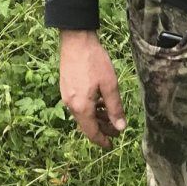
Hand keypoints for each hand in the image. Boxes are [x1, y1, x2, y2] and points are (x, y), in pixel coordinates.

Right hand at [58, 29, 125, 148]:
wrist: (76, 40)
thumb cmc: (94, 61)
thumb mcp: (110, 85)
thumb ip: (115, 108)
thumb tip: (121, 127)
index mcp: (82, 107)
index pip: (91, 132)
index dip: (102, 140)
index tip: (111, 145)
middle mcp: (71, 104)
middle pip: (86, 125)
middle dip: (101, 129)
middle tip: (116, 127)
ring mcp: (66, 96)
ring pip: (82, 114)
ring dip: (96, 117)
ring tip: (110, 114)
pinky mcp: (66, 87)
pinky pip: (78, 104)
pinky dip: (90, 108)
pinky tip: (100, 101)